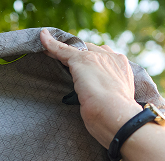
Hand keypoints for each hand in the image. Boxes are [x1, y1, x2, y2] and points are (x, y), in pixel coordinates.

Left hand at [40, 28, 140, 148]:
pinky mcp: (81, 61)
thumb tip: (95, 103)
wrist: (117, 117)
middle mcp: (112, 58)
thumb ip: (108, 96)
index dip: (94, 62)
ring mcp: (97, 58)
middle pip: (90, 50)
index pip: (105, 58)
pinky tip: (42, 38)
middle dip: (79, 55)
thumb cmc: (117, 119)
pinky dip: (50, 44)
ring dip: (62, 50)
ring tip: (48, 49)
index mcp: (122, 69)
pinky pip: (62, 50)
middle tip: (66, 64)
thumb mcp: (116, 104)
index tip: (86, 71)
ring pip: (75, 50)